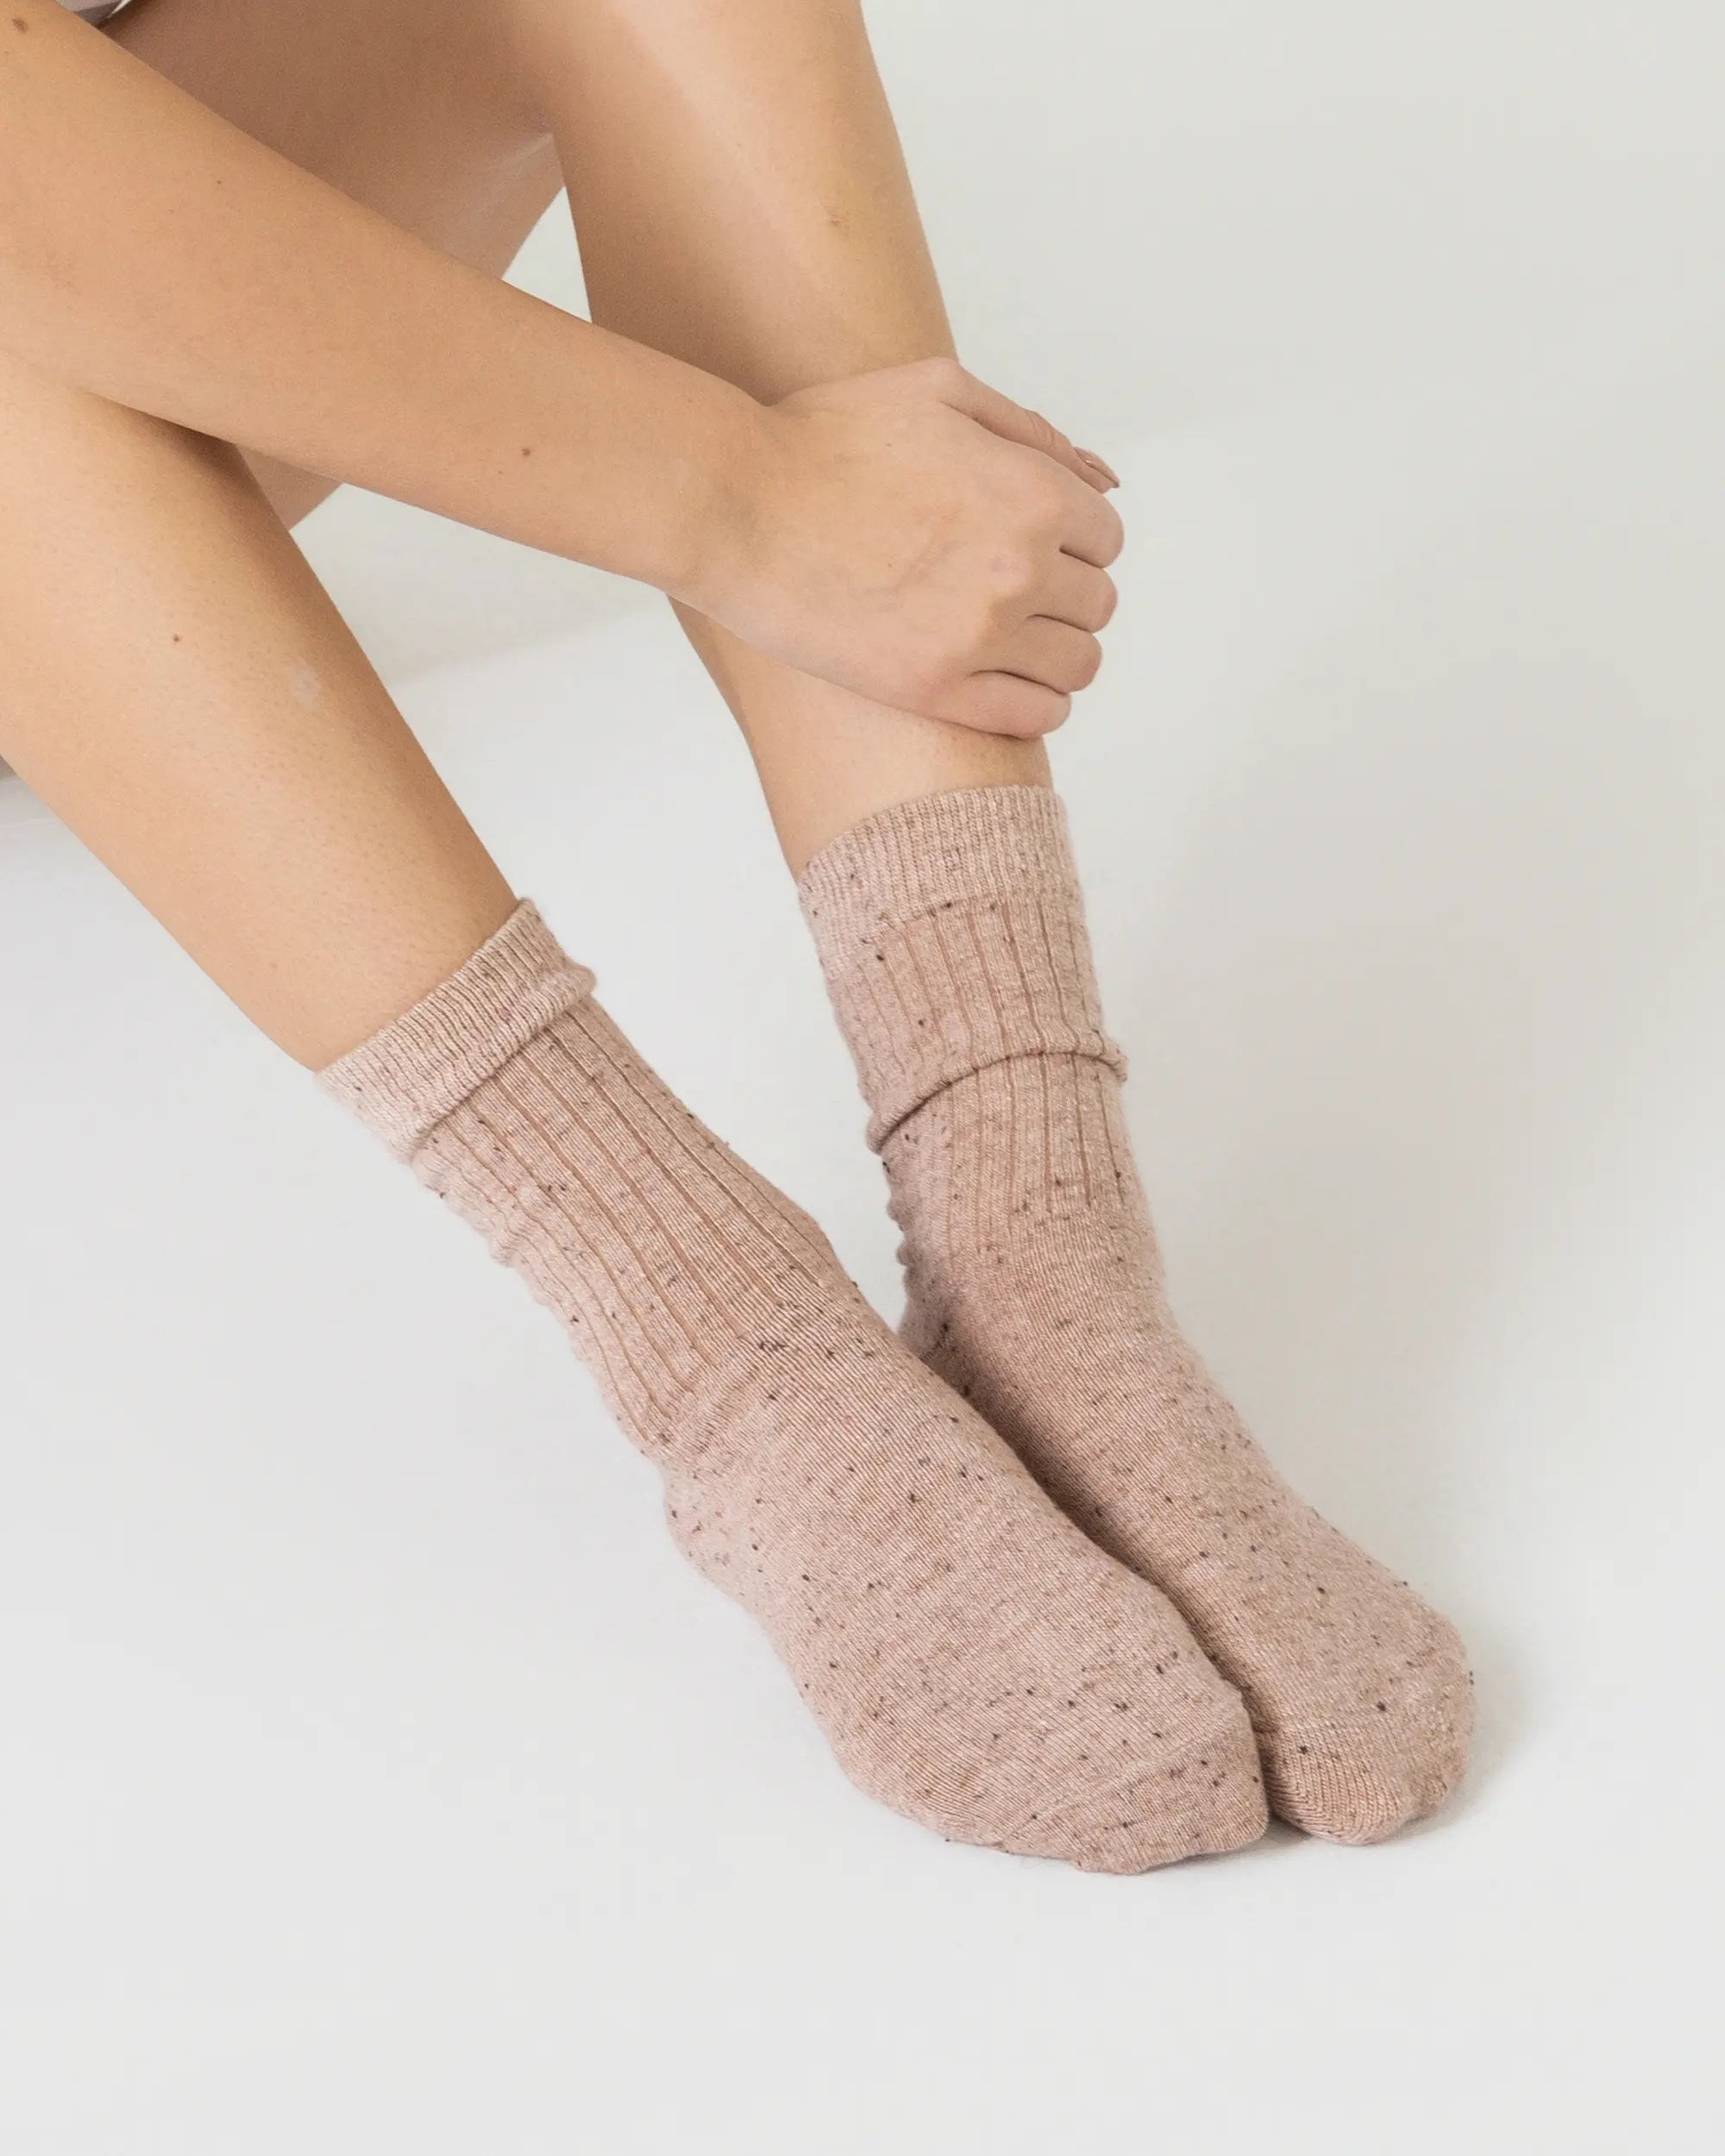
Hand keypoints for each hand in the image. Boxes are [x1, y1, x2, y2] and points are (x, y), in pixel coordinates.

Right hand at [683, 358, 1123, 736]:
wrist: (736, 506)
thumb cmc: (826, 438)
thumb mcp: (937, 391)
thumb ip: (1031, 432)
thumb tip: (1106, 478)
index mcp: (1032, 493)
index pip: (1106, 537)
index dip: (1073, 539)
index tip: (1032, 544)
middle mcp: (1019, 569)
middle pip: (1098, 604)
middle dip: (1066, 595)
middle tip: (1012, 591)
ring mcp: (979, 638)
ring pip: (1079, 666)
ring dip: (1058, 653)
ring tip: (1014, 642)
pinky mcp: (936, 690)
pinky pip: (1036, 716)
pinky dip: (1038, 705)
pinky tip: (1005, 683)